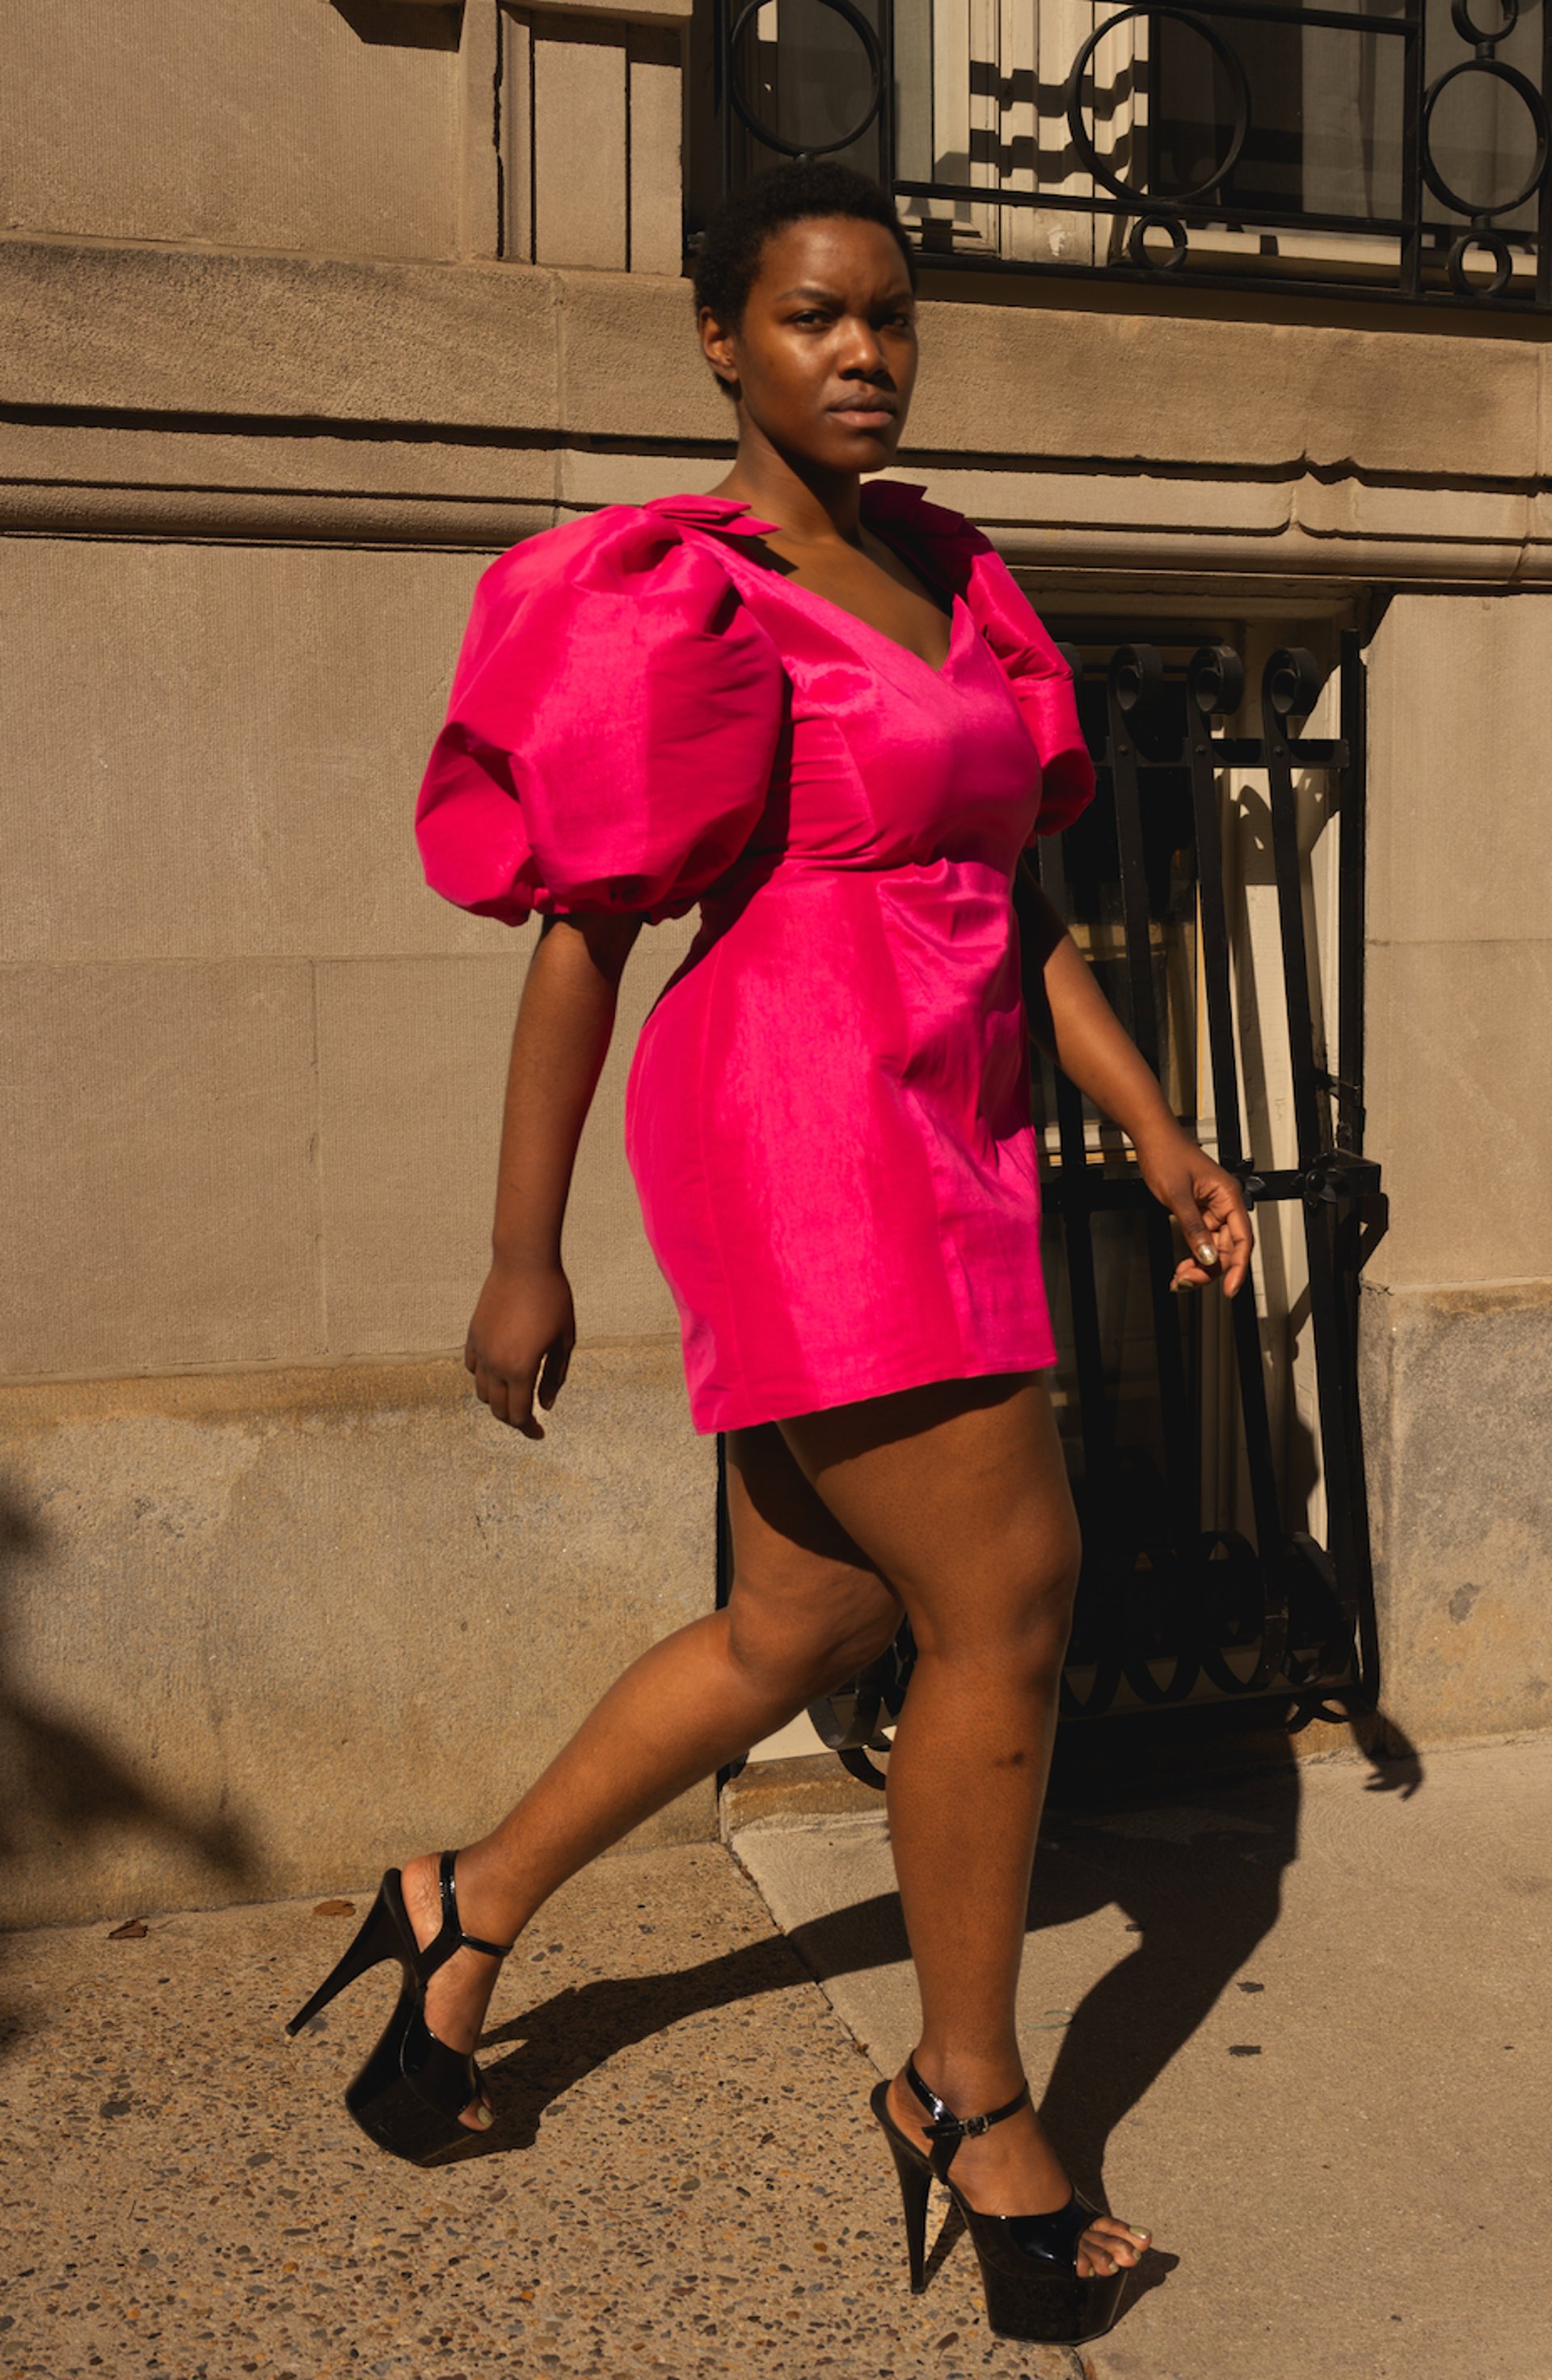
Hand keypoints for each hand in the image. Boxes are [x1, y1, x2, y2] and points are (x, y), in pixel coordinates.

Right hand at [464, 1256, 575, 1436]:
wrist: (524, 1264)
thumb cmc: (552, 1299)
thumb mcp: (564, 1340)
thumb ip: (554, 1376)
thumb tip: (546, 1405)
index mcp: (521, 1369)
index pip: (520, 1415)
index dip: (530, 1429)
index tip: (540, 1434)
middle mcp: (495, 1364)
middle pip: (499, 1409)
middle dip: (515, 1420)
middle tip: (531, 1420)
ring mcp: (481, 1349)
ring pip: (482, 1392)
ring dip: (498, 1401)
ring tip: (516, 1397)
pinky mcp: (473, 1335)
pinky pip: (473, 1368)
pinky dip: (484, 1378)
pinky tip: (499, 1374)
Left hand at [1134, 1126, 1253, 1296]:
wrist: (1151, 1138)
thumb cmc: (1167, 1154)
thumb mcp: (1178, 1195)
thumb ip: (1193, 1228)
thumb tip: (1207, 1256)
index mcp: (1228, 1196)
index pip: (1242, 1239)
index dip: (1238, 1266)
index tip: (1230, 1288)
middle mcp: (1224, 1204)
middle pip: (1227, 1248)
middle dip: (1210, 1269)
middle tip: (1187, 1282)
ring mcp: (1211, 1209)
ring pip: (1214, 1247)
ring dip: (1200, 1266)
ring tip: (1181, 1279)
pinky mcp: (1198, 1212)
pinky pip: (1201, 1240)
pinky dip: (1193, 1255)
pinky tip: (1182, 1267)